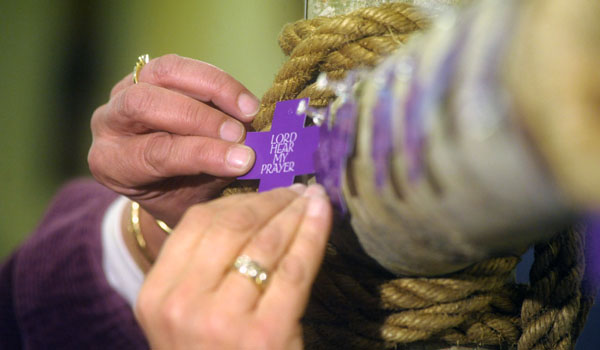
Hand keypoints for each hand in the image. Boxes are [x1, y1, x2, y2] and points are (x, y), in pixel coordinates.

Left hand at [88, 54, 259, 226]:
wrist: (161, 182)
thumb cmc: (177, 194)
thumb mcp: (191, 197)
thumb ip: (214, 172)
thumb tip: (249, 153)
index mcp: (113, 164)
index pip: (156, 153)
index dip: (203, 153)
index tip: (243, 159)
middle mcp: (109, 124)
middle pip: (146, 103)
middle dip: (200, 116)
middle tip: (241, 133)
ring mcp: (124, 91)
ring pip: (164, 73)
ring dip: (214, 88)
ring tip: (249, 110)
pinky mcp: (146, 74)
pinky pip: (180, 67)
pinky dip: (217, 81)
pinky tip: (242, 101)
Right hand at [135, 184, 331, 349]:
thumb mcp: (189, 317)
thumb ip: (202, 270)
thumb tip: (249, 211)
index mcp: (155, 296)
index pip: (196, 223)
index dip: (236, 198)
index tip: (264, 190)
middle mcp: (182, 305)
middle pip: (230, 225)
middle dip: (269, 199)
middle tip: (296, 189)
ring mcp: (221, 320)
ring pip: (265, 240)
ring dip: (294, 211)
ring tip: (311, 198)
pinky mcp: (265, 334)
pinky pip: (295, 267)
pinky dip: (313, 233)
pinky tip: (323, 214)